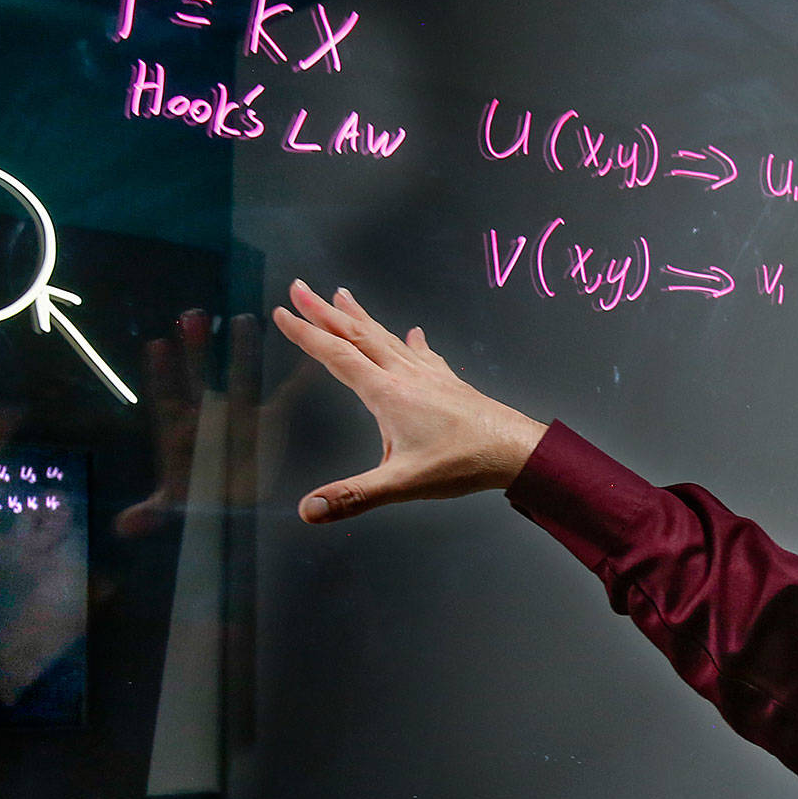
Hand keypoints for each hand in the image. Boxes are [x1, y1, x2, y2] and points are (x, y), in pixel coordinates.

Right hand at [271, 281, 545, 522]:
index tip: (282, 313)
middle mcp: (405, 375)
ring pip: (386, 337)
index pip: (336, 356)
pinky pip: (423, 353)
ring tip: (342, 296)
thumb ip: (353, 496)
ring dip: (360, 317)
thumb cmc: (462, 463)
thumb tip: (309, 510)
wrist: (515, 449)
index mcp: (387, 393)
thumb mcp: (402, 484)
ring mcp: (429, 375)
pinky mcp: (449, 382)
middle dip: (324, 311)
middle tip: (300, 287)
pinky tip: (414, 333)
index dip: (305, 334)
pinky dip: (410, 341)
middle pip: (357, 335)